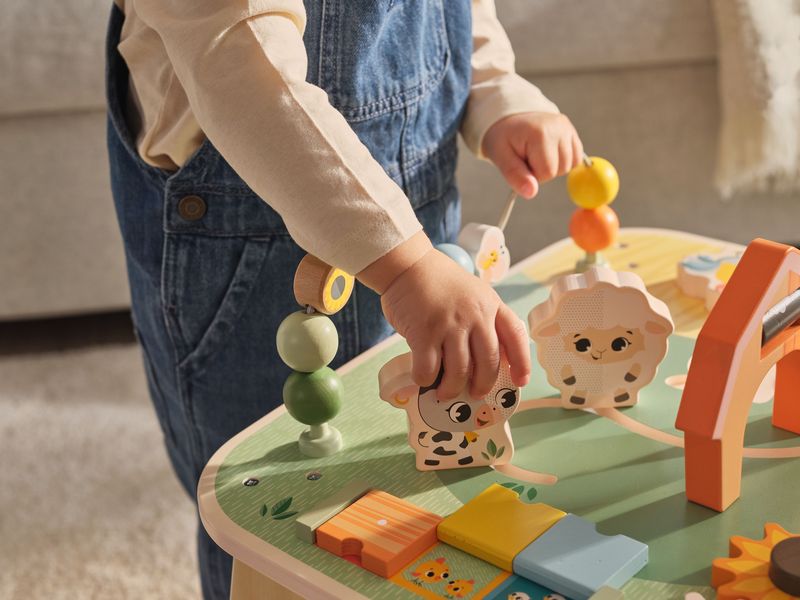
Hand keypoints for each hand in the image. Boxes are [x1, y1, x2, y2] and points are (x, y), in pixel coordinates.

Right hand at [378, 247, 530, 399]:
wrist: (408, 265)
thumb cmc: (438, 282)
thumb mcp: (472, 293)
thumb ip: (481, 319)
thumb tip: (480, 359)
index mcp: (491, 305)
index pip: (515, 336)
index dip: (521, 362)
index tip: (520, 381)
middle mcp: (475, 315)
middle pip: (489, 362)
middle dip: (483, 384)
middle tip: (475, 393)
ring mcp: (450, 325)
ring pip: (459, 371)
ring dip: (452, 388)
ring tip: (445, 392)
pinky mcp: (425, 333)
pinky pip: (429, 369)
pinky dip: (426, 379)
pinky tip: (424, 378)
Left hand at [482, 112, 583, 198]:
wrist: (509, 119)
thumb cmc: (503, 138)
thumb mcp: (500, 157)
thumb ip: (515, 176)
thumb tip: (531, 192)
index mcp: (540, 133)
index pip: (547, 172)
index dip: (532, 175)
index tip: (521, 162)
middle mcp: (558, 128)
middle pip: (560, 169)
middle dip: (543, 170)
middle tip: (528, 157)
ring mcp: (567, 129)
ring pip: (570, 165)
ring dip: (553, 166)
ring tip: (537, 153)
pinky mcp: (572, 132)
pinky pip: (576, 158)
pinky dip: (563, 161)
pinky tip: (549, 152)